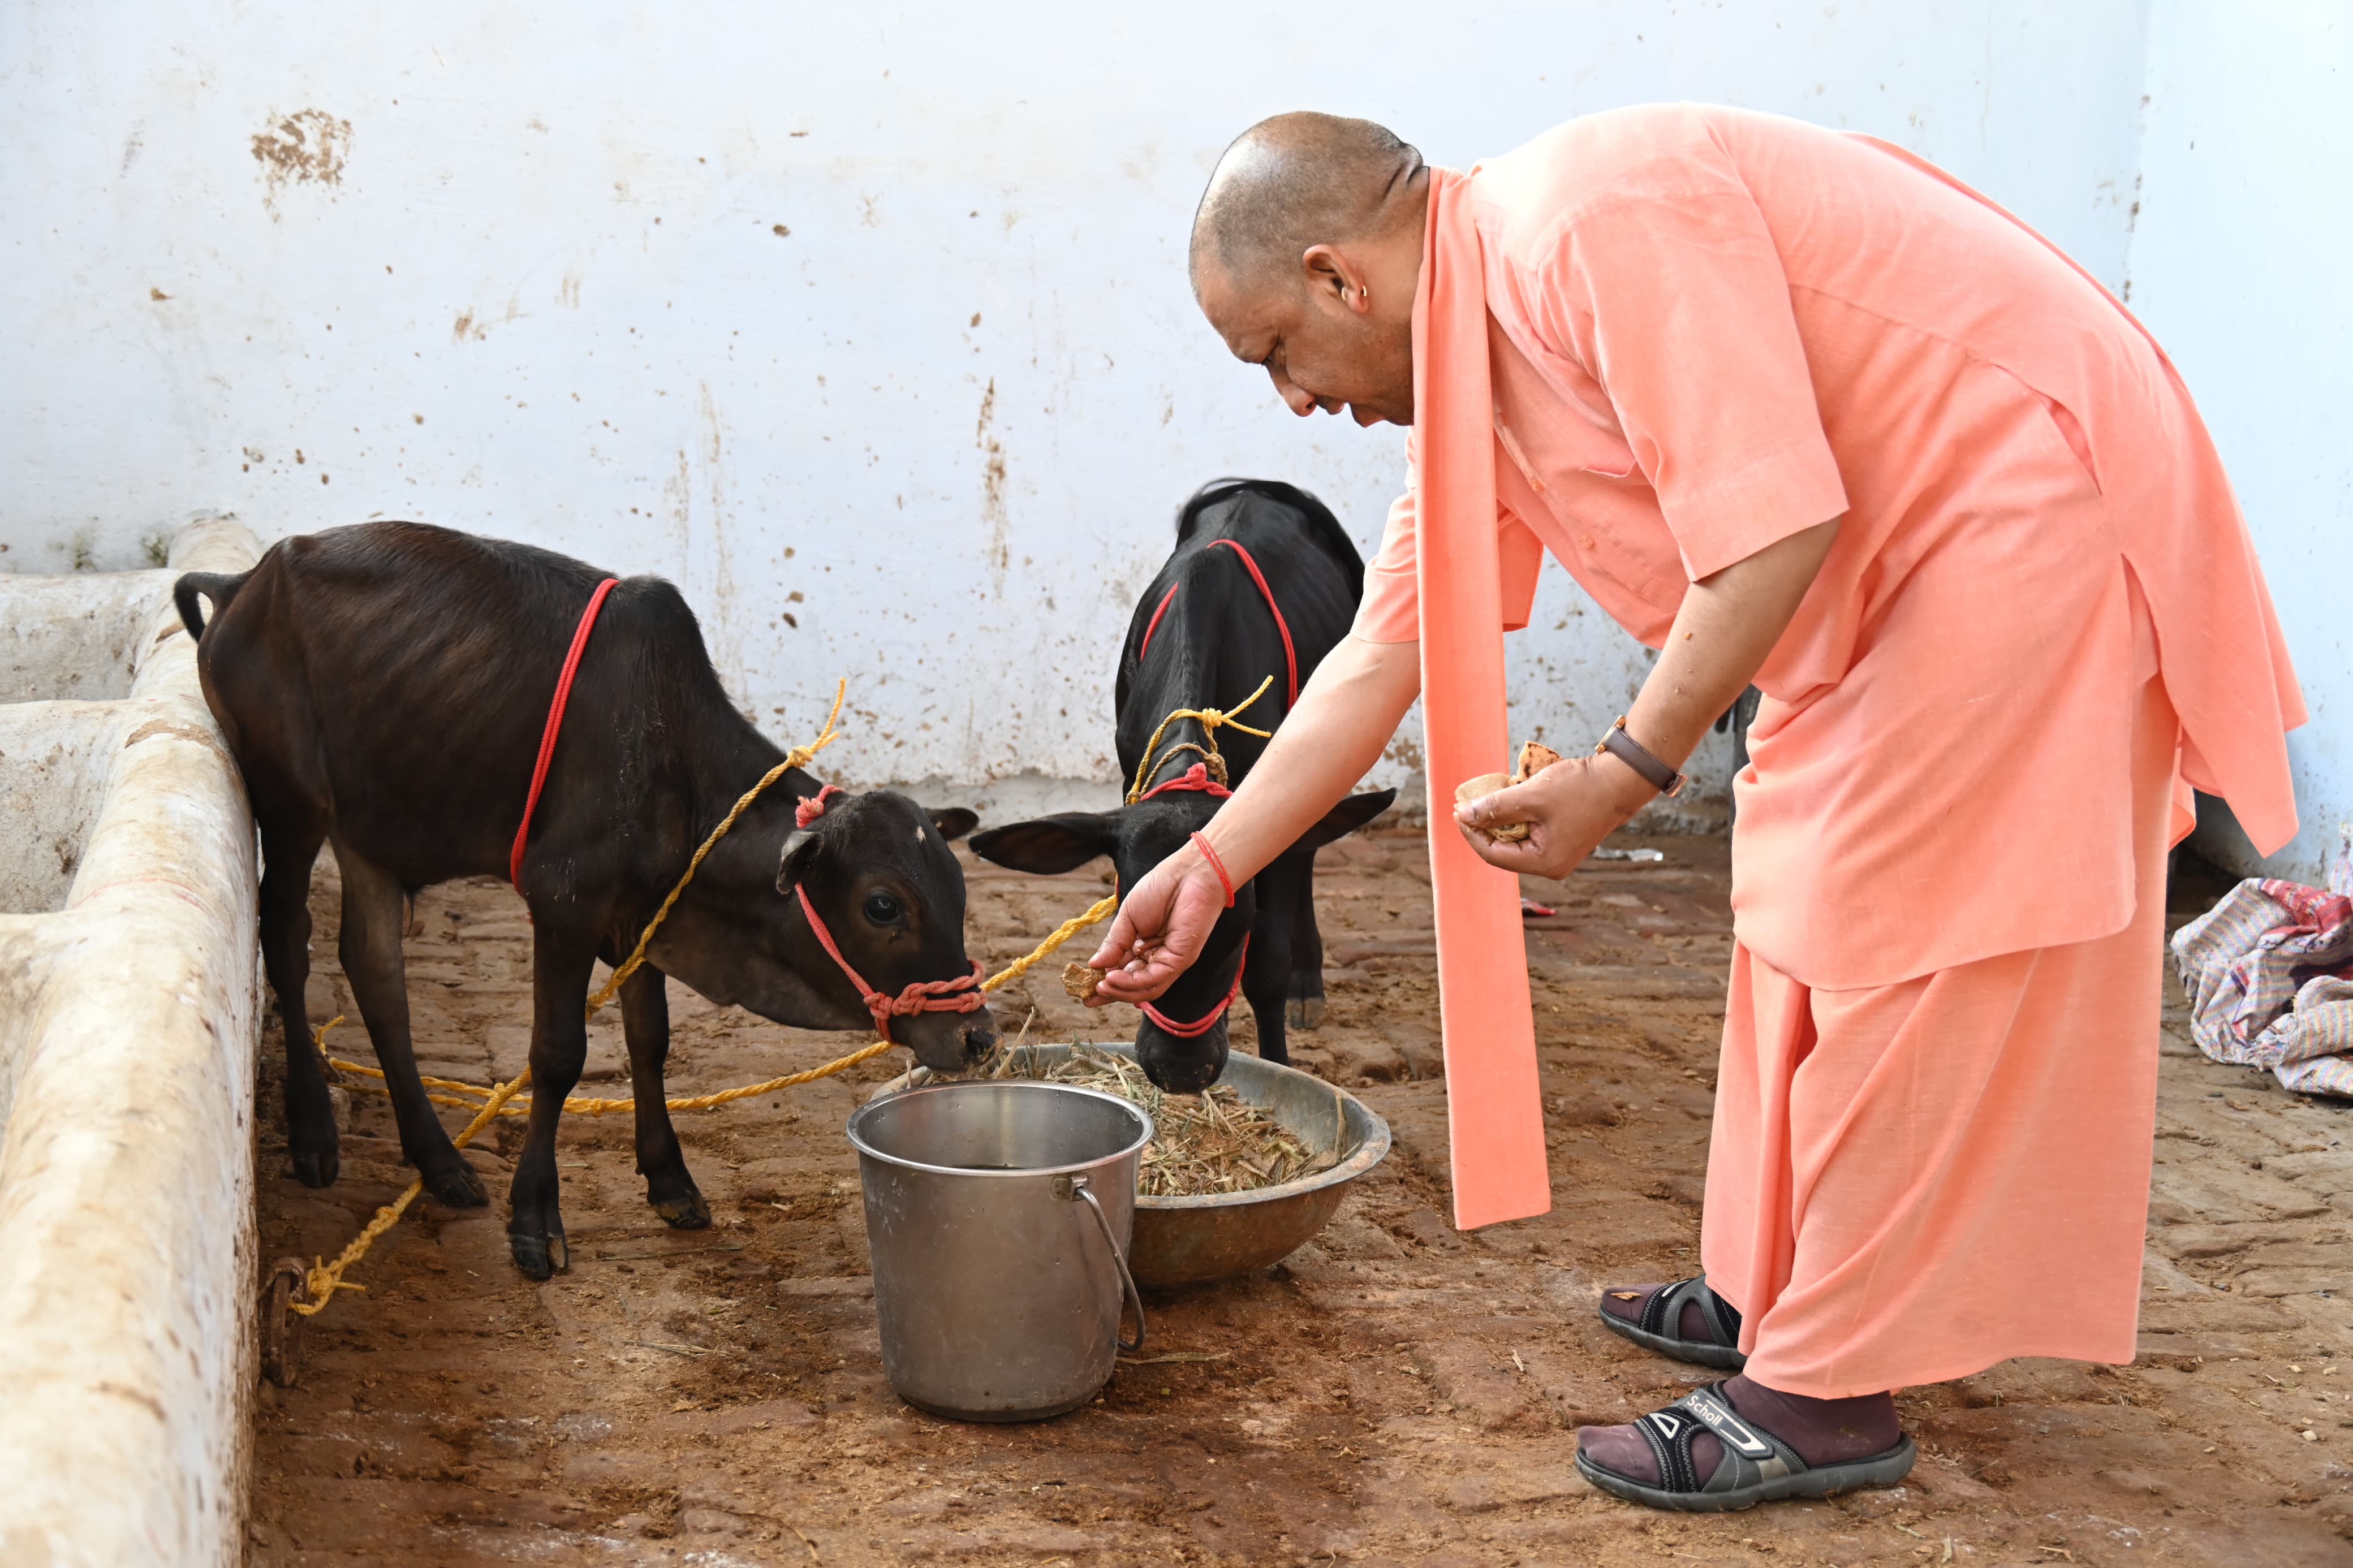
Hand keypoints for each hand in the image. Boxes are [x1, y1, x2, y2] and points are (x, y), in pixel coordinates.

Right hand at [1082, 846, 1229, 1005]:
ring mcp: (1169, 960)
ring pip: (1145, 989)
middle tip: (1089, 997)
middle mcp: (1157, 956)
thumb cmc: (1161, 888)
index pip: (1123, 970)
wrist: (1188, 874)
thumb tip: (1095, 965)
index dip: (1104, 982)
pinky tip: (1113, 976)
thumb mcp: (1127, 917)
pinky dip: (1133, 982)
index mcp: (1143, 945)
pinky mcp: (1180, 960)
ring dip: (1121, 991)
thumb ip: (1114, 943)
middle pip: (1133, 985)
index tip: (1084, 990)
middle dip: (1111, 993)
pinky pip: (1155, 979)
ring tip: (1101, 986)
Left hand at [1452, 753, 1655, 878]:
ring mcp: (1557, 853)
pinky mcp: (1561, 839)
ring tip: (1491, 793)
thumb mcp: (1532, 796)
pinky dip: (1518, 814)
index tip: (1458, 810)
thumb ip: (1495, 807)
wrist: (1621, 780)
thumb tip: (1464, 815)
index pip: (1493, 854)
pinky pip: (1530, 830)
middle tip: (1469, 800)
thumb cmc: (1580, 788)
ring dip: (1501, 817)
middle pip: (1503, 848)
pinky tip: (1513, 794)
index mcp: (1544, 863)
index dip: (1471, 832)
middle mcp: (1550, 865)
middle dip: (1485, 824)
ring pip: (1516, 838)